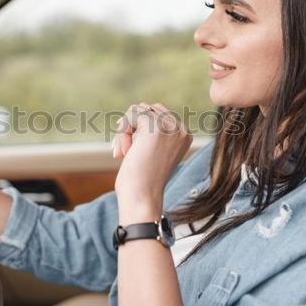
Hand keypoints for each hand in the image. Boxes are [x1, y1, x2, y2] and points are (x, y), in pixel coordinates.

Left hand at [113, 102, 192, 223]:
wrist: (142, 198)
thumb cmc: (143, 181)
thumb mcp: (153, 152)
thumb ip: (152, 132)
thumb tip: (138, 107)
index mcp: (184, 135)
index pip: (158, 113)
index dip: (138, 128)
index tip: (129, 150)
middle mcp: (181, 129)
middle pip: (148, 108)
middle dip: (131, 126)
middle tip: (123, 151)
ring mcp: (170, 127)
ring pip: (137, 110)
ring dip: (124, 130)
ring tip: (123, 152)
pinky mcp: (155, 127)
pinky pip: (131, 115)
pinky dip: (122, 131)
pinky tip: (123, 151)